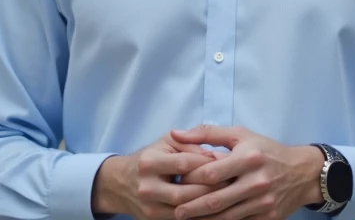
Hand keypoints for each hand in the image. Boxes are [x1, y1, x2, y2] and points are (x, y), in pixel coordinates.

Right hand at [93, 133, 231, 219]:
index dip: (207, 164)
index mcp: (149, 162)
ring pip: (184, 211)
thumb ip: (190, 144)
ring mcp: (148, 208)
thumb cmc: (150, 157)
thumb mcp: (166, 142)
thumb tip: (216, 155)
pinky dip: (199, 217)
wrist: (121, 183)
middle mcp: (146, 187)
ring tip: (229, 199)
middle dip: (211, 190)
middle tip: (234, 185)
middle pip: (185, 192)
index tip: (228, 163)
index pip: (184, 163)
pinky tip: (215, 212)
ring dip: (207, 207)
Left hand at [169, 125, 324, 219]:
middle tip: (175, 212)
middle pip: (216, 200)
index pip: (212, 173)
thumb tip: (176, 134)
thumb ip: (208, 133)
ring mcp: (263, 202)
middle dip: (192, 207)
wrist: (303, 173)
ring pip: (226, 217)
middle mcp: (257, 181)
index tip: (176, 182)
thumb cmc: (266, 151)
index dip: (191, 179)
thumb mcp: (241, 135)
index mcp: (248, 158)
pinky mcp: (268, 217)